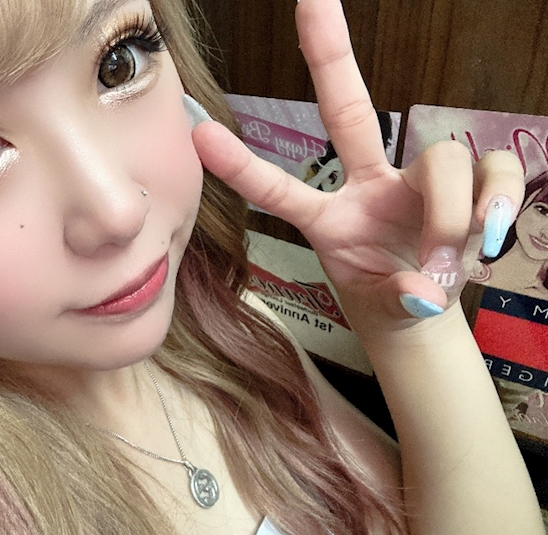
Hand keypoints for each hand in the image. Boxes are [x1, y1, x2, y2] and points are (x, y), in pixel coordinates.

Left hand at [192, 0, 524, 330]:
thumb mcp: (382, 307)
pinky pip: (493, 172)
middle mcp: (370, 184)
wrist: (424, 313)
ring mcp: (418, 182)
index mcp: (331, 217)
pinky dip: (499, 199)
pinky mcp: (469, 189)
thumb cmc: (389, 299)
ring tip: (445, 270)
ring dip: (449, 214)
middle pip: (350, 111)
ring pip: (442, 159)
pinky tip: (490, 232)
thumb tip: (421, 292)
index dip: (244, 165)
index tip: (200, 133)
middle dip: (329, 56)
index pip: (281, 188)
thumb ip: (396, 299)